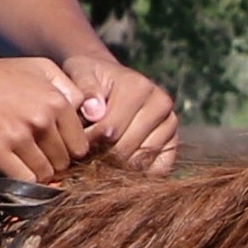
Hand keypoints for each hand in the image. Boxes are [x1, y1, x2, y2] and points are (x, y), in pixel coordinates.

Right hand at [0, 49, 97, 183]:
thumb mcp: (39, 68)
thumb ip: (69, 89)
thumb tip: (92, 116)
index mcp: (57, 101)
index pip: (80, 146)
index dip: (69, 152)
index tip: (55, 152)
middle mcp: (42, 119)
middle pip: (64, 162)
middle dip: (53, 164)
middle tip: (36, 158)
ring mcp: (18, 136)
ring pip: (45, 174)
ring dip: (36, 174)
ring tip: (22, 162)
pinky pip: (23, 181)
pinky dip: (21, 183)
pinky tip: (12, 171)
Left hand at [64, 50, 183, 177]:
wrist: (111, 80)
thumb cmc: (92, 78)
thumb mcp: (80, 72)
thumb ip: (85, 88)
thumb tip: (94, 111)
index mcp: (140, 88)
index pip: (110, 130)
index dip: (87, 142)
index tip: (73, 144)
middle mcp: (161, 105)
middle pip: (126, 149)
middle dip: (100, 157)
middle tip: (83, 158)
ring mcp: (170, 125)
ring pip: (140, 162)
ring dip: (115, 168)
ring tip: (98, 160)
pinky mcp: (174, 142)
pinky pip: (157, 170)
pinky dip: (136, 175)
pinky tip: (119, 168)